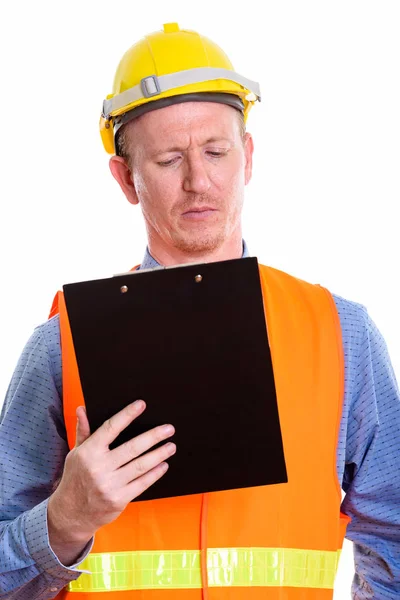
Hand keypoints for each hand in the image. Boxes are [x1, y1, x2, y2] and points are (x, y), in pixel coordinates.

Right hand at [48, 400, 174, 563]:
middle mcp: (99, 467)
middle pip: (132, 448)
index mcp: (89, 452)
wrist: (71, 514)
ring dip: (159, 454)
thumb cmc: (76, 478)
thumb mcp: (76, 453)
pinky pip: (142, 483)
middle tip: (169, 429)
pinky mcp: (118, 500)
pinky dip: (155, 473)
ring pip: (140, 466)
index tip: (141, 405)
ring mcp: (110, 485)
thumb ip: (83, 431)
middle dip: (153, 437)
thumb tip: (82, 409)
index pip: (111, 428)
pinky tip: (163, 465)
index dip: (127, 415)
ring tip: (171, 446)